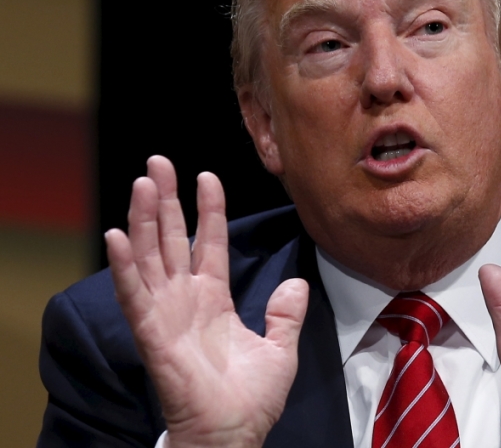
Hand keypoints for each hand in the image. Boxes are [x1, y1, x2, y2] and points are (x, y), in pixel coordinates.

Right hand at [106, 156, 307, 447]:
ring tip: (143, 182)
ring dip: (144, 219)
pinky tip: (117, 234)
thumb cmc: (252, 399)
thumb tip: (298, 283)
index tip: (207, 176)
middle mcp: (186, 299)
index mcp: (214, 298)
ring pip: (151, 256)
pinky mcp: (152, 334)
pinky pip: (135, 294)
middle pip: (172, 239)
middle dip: (165, 200)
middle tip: (158, 163)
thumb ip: (286, 314)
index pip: (210, 242)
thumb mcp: (280, 349)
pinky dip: (125, 265)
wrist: (234, 434)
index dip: (209, 210)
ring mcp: (166, 313)